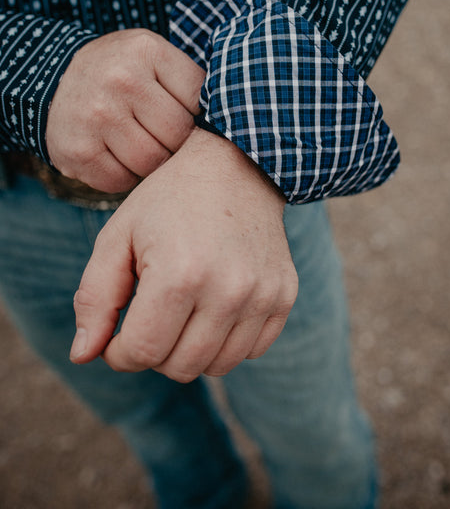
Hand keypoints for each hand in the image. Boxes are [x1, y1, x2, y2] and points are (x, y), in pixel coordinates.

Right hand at [46, 29, 205, 192]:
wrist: (56, 80)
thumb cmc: (123, 73)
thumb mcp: (154, 57)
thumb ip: (188, 82)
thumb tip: (233, 119)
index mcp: (147, 51)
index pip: (198, 100)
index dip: (194, 113)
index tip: (181, 112)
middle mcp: (119, 80)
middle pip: (177, 136)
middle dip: (175, 141)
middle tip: (160, 133)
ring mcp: (95, 116)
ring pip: (152, 163)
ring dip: (152, 162)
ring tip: (140, 142)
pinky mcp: (77, 151)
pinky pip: (121, 181)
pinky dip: (125, 176)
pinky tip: (116, 155)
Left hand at [70, 128, 297, 380]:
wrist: (236, 165)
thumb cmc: (168, 200)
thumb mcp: (118, 236)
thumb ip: (94, 299)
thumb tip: (83, 355)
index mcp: (179, 274)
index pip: (142, 352)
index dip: (120, 352)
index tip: (118, 333)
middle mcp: (227, 290)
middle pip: (180, 367)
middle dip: (154, 352)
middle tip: (151, 315)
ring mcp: (262, 295)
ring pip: (217, 366)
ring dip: (190, 351)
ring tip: (182, 311)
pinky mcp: (283, 296)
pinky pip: (251, 351)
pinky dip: (227, 342)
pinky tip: (214, 308)